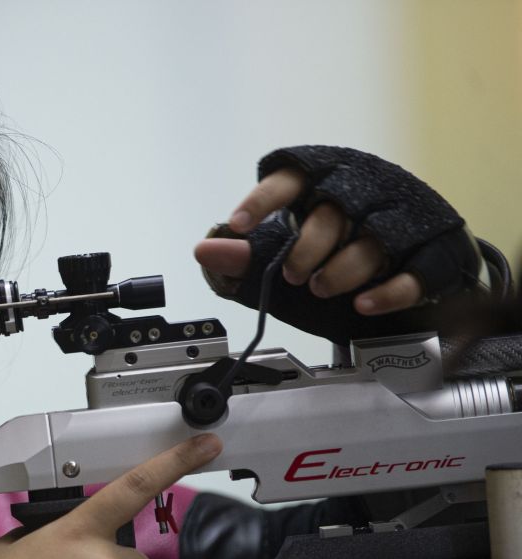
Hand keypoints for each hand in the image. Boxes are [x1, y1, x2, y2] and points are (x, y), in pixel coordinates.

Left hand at [195, 168, 423, 315]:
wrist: (409, 274)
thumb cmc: (338, 254)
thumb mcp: (282, 257)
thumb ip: (243, 257)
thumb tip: (203, 251)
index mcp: (324, 180)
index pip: (291, 176)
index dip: (263, 199)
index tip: (238, 225)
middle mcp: (365, 191)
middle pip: (333, 210)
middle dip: (306, 246)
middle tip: (290, 275)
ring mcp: (404, 219)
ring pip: (373, 240)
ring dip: (343, 269)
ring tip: (322, 289)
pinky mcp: (434, 251)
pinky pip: (414, 271)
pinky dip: (388, 291)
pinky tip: (365, 304)